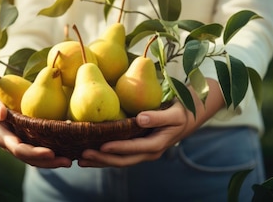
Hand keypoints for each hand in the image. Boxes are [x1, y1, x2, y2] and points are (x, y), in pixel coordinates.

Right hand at [0, 95, 72, 167]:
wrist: (6, 99)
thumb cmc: (0, 98)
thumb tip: (2, 114)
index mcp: (3, 138)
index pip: (18, 149)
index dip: (34, 153)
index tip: (51, 152)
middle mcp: (12, 146)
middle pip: (30, 159)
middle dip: (48, 162)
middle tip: (67, 161)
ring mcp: (22, 147)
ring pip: (38, 161)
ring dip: (54, 163)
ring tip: (69, 161)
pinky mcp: (32, 145)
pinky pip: (43, 155)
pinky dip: (55, 156)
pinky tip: (70, 155)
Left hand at [77, 78, 224, 167]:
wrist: (192, 112)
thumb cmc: (184, 110)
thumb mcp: (175, 112)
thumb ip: (158, 116)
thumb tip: (140, 119)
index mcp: (157, 144)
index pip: (134, 150)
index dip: (117, 149)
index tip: (101, 147)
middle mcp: (148, 151)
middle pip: (123, 160)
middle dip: (102, 160)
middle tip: (82, 156)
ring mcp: (143, 150)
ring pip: (119, 160)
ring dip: (99, 161)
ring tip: (80, 159)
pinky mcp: (138, 145)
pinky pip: (119, 153)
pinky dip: (104, 154)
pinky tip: (90, 151)